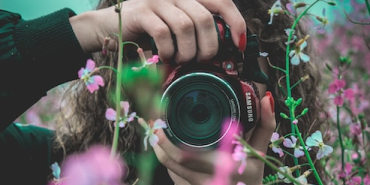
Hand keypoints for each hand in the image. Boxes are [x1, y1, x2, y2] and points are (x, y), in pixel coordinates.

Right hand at [72, 0, 245, 62]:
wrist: (111, 26)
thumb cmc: (150, 31)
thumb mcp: (177, 28)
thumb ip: (198, 31)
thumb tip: (224, 50)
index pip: (222, 1)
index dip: (235, 22)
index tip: (239, 44)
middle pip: (206, 18)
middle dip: (209, 47)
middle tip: (201, 61)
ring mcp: (158, 0)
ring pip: (186, 26)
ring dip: (187, 52)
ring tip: (180, 60)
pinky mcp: (142, 12)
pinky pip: (164, 33)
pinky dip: (168, 50)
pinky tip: (166, 56)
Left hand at [153, 92, 275, 184]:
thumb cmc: (252, 175)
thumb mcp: (260, 151)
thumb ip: (265, 125)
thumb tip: (266, 98)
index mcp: (225, 167)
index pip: (186, 156)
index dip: (168, 140)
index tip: (163, 120)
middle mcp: (209, 180)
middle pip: (173, 161)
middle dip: (159, 140)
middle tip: (155, 122)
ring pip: (170, 168)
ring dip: (159, 148)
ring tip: (155, 130)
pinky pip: (173, 174)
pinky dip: (166, 158)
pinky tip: (163, 145)